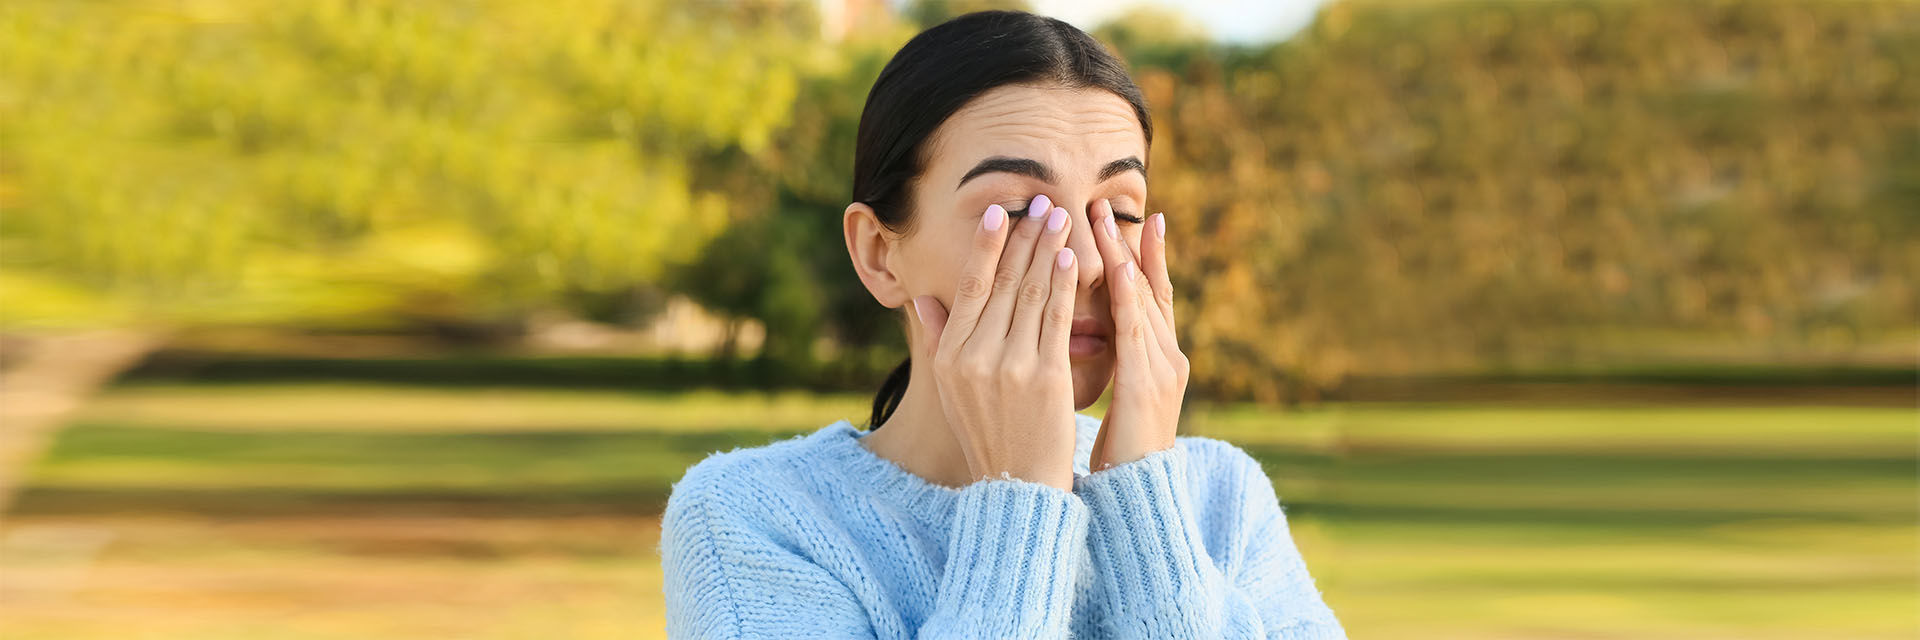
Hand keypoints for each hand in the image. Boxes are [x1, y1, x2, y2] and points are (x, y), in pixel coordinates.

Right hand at [913, 195, 1081, 489]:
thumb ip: (937, 340)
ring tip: (1062, 217)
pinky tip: (1071, 258)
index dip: (987, 246)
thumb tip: (921, 298)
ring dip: (1047, 249)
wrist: (1018, 486)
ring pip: (1033, 294)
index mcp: (951, 355)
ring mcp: (1011, 366)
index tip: (1000, 212)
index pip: (970, 287)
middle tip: (1042, 200)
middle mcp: (976, 356)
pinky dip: (1064, 285)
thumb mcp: (950, 389)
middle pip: (1004, 283)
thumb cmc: (987, 433)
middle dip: (1025, 237)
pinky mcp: (1046, 377)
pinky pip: (1057, 320)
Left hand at [1087, 200, 1188, 470]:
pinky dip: (1127, 296)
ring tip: (1105, 221)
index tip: (1124, 220)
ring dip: (1123, 256)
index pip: (1145, 297)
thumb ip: (1102, 363)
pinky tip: (1116, 269)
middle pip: (1148, 288)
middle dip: (1128, 244)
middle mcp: (1166, 356)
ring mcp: (1162, 368)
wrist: (1138, 498)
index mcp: (1155, 359)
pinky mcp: (1148, 385)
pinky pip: (1135, 331)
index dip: (1135, 258)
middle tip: (1108, 204)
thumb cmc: (1119, 453)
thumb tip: (1074, 336)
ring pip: (1142, 300)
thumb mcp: (1113, 398)